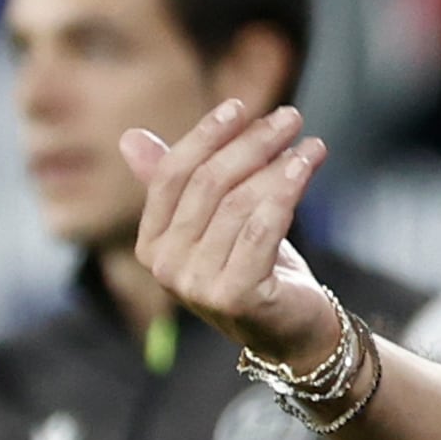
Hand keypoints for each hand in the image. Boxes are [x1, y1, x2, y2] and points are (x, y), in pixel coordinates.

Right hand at [119, 99, 335, 368]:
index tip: (239, 106)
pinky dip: (286, 190)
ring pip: (238, 203)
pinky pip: (261, 229)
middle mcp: (164, 267)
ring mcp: (196, 285)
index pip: (171, 177)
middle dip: (251, 144)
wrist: (295, 333)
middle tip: (290, 118)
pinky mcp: (234, 296)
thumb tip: (129, 136)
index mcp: (151, 245)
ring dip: (278, 165)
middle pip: (207, 185)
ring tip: (310, 143)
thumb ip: (181, 185)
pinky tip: (306, 166)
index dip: (204, 137)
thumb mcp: (218, 223)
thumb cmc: (257, 269)